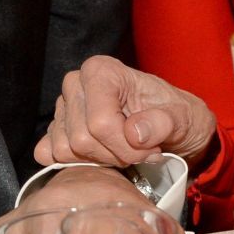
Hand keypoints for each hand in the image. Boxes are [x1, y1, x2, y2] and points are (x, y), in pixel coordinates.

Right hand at [36, 55, 216, 168]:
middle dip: (115, 155)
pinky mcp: (56, 129)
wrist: (172, 128)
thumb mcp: (184, 117)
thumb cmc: (176, 116)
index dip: (126, 146)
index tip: (151, 150)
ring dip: (99, 161)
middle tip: (140, 153)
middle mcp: (76, 84)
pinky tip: (101, 157)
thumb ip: (164, 123)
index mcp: (102, 70)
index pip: (100, 122)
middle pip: (82, 139)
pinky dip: (76, 163)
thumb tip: (134, 133)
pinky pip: (49, 154)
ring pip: (66, 150)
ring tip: (124, 152)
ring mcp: (62, 107)